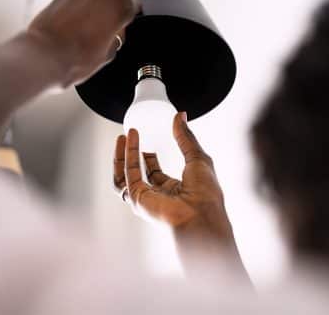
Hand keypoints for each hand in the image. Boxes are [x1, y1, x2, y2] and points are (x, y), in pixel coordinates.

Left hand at [27, 0, 139, 86]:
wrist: (45, 56)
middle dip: (108, 13)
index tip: (123, 27)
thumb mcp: (109, 54)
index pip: (132, 5)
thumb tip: (112, 36)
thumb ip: (116, 38)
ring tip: (84, 34)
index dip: (128, 18)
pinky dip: (74, 12)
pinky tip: (71, 30)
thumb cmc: (76, 57)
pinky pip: (74, 1)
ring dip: (91, 11)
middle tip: (103, 34)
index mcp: (118, 4)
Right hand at [114, 112, 248, 280]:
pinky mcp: (138, 199)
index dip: (148, 156)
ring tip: (124, 136)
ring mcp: (146, 199)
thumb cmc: (206, 193)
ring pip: (125, 176)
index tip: (145, 140)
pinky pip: (127, 174)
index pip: (155, 172)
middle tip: (129, 135)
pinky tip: (130, 139)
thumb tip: (180, 116)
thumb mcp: (197, 157)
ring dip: (122, 155)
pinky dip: (127, 155)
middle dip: (130, 154)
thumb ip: (185, 137)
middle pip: (137, 174)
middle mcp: (157, 195)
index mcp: (174, 189)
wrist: (202, 213)